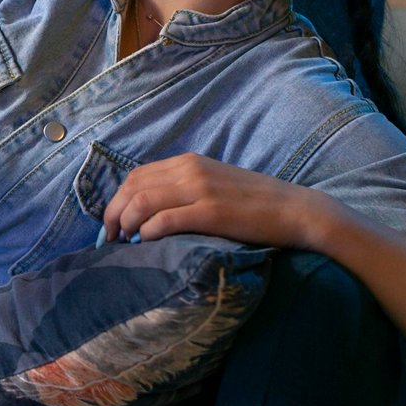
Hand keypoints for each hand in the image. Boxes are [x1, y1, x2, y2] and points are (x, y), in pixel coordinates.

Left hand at [101, 153, 341, 250]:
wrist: (296, 210)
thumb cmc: (255, 204)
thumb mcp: (214, 184)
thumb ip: (184, 189)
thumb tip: (149, 212)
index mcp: (188, 162)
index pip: (136, 175)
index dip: (117, 200)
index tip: (111, 224)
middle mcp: (189, 170)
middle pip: (132, 187)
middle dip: (113, 213)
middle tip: (109, 238)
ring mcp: (200, 189)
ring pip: (142, 201)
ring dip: (125, 223)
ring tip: (122, 243)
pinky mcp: (211, 211)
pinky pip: (165, 219)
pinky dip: (147, 231)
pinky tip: (145, 242)